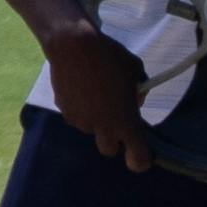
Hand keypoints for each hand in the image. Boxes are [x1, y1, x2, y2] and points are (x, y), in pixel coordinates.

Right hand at [42, 22, 154, 171]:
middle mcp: (103, 128)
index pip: (138, 158)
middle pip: (110, 150)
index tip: (141, 154)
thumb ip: (138, 92)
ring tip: (96, 94)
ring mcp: (81, 122)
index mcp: (125, 122)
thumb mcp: (135, 71)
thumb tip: (134, 101)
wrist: (73, 46)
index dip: (141, 160)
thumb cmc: (110, 57)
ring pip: (92, 130)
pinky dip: (81, 109)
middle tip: (116, 119)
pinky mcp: (64, 113)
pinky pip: (77, 117)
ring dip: (96, 120)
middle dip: (114, 140)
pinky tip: (81, 89)